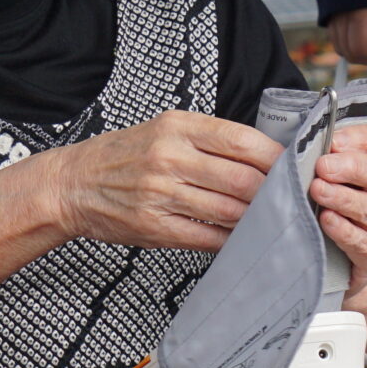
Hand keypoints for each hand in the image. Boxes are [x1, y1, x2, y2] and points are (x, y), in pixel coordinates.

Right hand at [34, 111, 279, 251]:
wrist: (71, 184)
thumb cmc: (123, 156)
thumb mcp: (165, 130)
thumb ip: (210, 140)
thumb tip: (266, 157)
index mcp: (178, 127)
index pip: (243, 141)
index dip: (277, 158)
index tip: (295, 168)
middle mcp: (169, 157)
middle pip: (243, 178)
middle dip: (274, 192)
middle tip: (292, 199)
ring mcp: (161, 193)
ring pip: (229, 210)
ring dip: (257, 218)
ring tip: (273, 219)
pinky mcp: (154, 226)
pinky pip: (207, 236)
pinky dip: (231, 240)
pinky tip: (242, 237)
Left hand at [310, 121, 366, 299]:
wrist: (335, 266)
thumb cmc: (328, 214)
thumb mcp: (329, 181)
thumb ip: (323, 160)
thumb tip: (304, 141)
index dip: (360, 139)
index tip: (333, 141)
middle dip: (352, 168)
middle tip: (322, 167)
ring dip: (344, 198)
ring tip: (318, 191)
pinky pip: (364, 243)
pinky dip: (345, 231)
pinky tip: (326, 221)